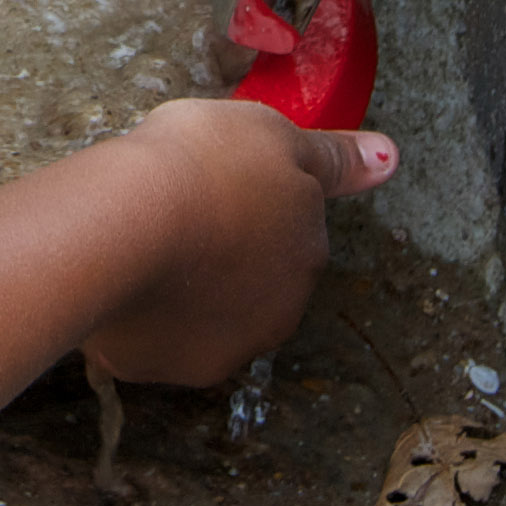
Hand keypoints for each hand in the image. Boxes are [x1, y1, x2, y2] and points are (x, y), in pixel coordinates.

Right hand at [81, 103, 390, 387]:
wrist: (122, 222)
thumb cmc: (200, 167)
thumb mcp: (277, 137)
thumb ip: (332, 156)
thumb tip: (389, 156)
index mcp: (307, 256)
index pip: (286, 232)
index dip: (244, 200)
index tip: (210, 179)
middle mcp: (275, 315)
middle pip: (248, 282)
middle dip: (218, 254)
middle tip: (174, 211)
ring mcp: (216, 349)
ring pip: (199, 315)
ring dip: (179, 289)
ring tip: (139, 243)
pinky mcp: (158, 368)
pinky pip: (148, 338)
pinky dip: (135, 314)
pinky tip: (117, 277)